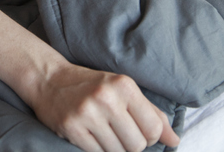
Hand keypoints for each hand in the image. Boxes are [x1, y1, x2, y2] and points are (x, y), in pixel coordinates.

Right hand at [30, 63, 179, 151]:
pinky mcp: (72, 128)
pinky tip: (91, 135)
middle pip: (137, 145)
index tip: (138, 132)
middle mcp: (107, 98)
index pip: (153, 128)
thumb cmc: (91, 85)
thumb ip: (151, 114)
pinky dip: (97, 149)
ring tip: (104, 133)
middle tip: (119, 133)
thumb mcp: (123, 90)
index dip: (149, 137)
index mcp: (124, 86)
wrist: (49, 79)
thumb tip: (175, 139)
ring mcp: (87, 113)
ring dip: (114, 149)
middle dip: (131, 145)